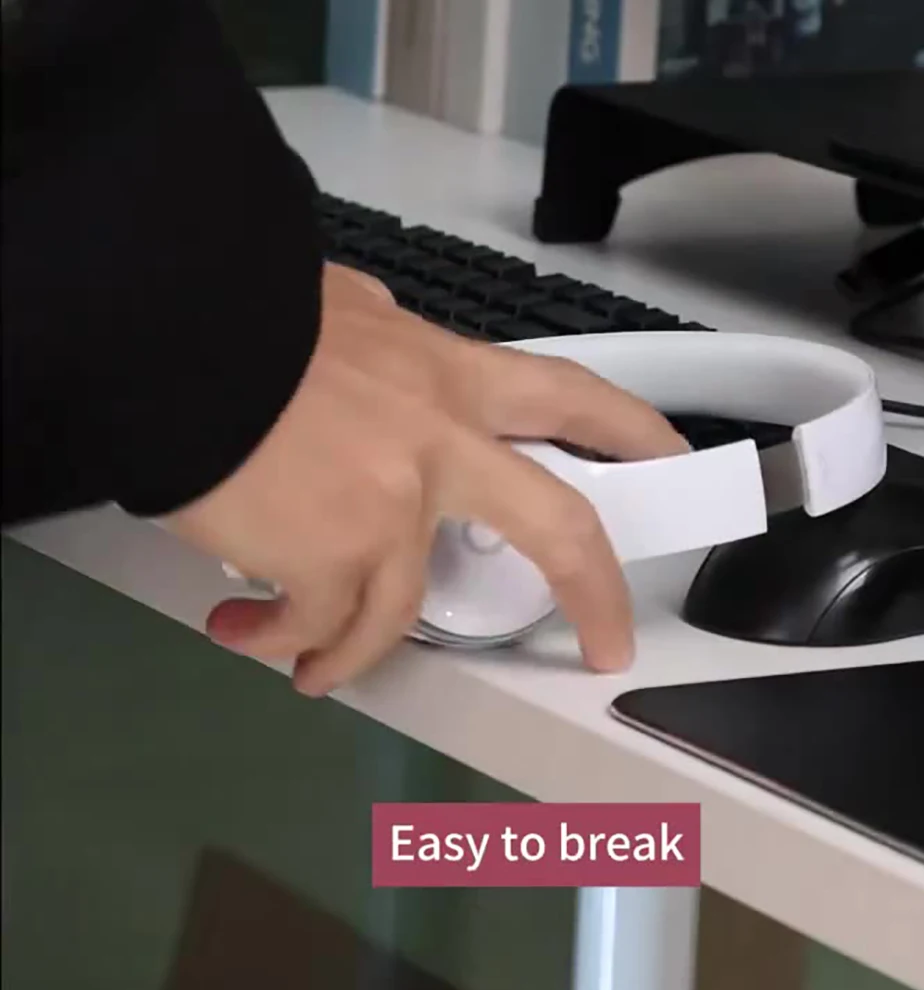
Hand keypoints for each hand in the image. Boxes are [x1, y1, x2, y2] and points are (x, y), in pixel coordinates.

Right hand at [164, 264, 687, 695]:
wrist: (169, 337)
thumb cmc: (248, 317)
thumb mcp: (341, 312)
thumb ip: (381, 339)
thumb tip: (379, 338)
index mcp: (448, 377)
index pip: (572, 398)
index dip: (632, 432)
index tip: (672, 461)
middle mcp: (439, 447)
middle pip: (558, 528)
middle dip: (597, 592)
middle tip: (608, 642)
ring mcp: (392, 512)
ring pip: (398, 613)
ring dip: (355, 648)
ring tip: (316, 661)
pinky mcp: (331, 562)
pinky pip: (321, 627)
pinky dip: (288, 641)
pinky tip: (251, 631)